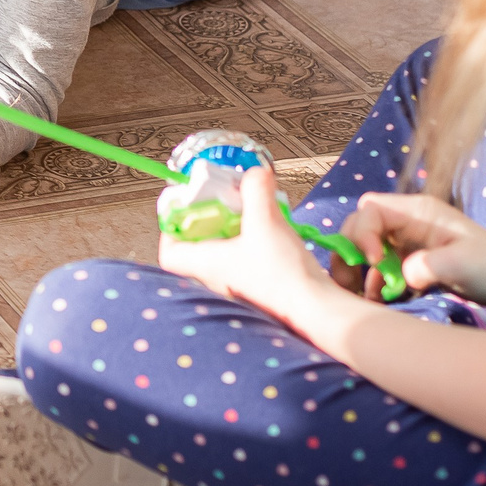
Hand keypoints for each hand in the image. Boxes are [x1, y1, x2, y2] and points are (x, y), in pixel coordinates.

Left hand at [156, 165, 344, 333]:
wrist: (316, 311)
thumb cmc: (284, 276)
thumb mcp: (266, 222)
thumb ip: (256, 191)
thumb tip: (255, 173)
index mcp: (206, 266)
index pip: (169, 254)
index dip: (171, 231)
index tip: (183, 210)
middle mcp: (217, 281)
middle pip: (196, 250)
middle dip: (207, 224)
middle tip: (221, 206)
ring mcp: (238, 289)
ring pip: (223, 256)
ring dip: (233, 234)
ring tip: (250, 215)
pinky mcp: (259, 291)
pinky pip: (245, 264)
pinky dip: (252, 246)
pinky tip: (272, 234)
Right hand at [342, 191, 485, 304]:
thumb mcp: (464, 265)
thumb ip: (428, 266)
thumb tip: (401, 275)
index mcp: (417, 213)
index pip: (371, 210)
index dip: (363, 234)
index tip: (374, 262)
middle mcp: (407, 224)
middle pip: (359, 227)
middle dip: (349, 252)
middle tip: (349, 282)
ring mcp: (407, 244)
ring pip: (364, 249)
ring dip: (356, 271)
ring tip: (359, 296)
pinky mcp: (409, 265)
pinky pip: (377, 270)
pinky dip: (370, 285)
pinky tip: (376, 302)